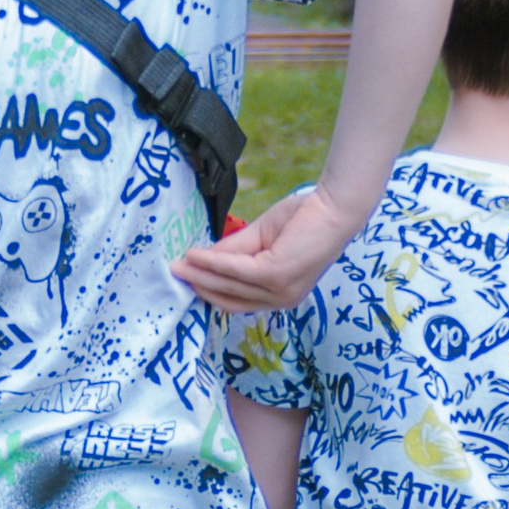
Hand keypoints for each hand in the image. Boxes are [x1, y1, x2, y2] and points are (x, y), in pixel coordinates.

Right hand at [170, 184, 359, 314]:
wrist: (334, 208)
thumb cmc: (304, 220)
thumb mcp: (262, 239)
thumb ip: (234, 252)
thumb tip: (202, 259)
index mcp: (281, 296)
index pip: (239, 300)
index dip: (210, 290)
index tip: (187, 278)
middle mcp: (281, 300)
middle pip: (229, 298)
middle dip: (200, 286)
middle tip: (175, 272)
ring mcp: (280, 291)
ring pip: (229, 286)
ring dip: (201, 275)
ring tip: (179, 263)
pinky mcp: (276, 275)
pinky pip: (236, 270)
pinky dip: (214, 262)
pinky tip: (196, 254)